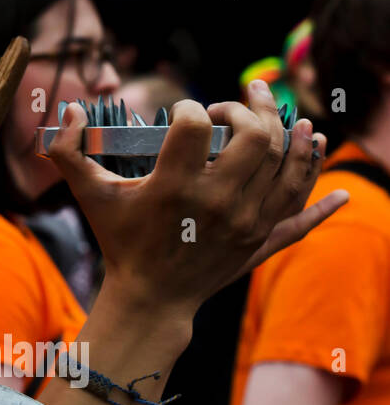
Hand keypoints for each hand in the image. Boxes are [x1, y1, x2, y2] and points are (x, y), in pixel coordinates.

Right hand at [47, 80, 345, 322]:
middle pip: (256, 138)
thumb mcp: (90, 196)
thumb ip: (68, 151)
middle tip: (232, 106)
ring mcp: (245, 222)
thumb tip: (70, 112)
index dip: (188, 107)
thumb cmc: (120, 240)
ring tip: (289, 115)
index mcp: (174, 188)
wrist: (151, 298)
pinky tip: (336, 172)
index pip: (194, 125)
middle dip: (249, 109)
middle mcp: (216, 203)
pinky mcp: (262, 239)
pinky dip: (323, 194)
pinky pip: (302, 211)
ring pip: (286, 166)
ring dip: (293, 135)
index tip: (180, 114)